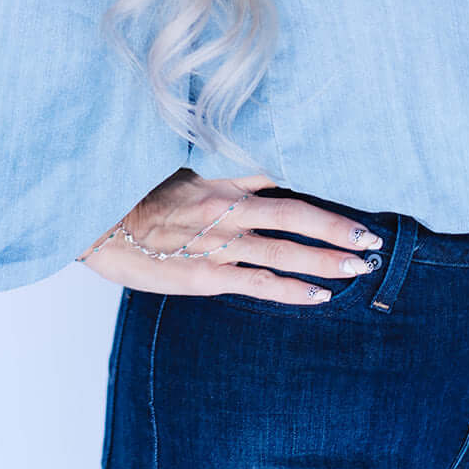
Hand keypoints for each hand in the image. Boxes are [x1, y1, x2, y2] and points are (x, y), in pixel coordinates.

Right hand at [75, 168, 380, 302]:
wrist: (96, 222)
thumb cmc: (131, 198)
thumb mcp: (177, 172)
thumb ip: (217, 173)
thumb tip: (255, 172)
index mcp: (219, 181)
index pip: (280, 179)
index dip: (318, 187)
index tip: (351, 192)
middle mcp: (226, 208)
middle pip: (296, 213)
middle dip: (337, 225)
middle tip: (372, 237)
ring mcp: (219, 242)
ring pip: (286, 249)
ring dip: (326, 257)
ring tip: (361, 265)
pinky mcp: (206, 275)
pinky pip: (259, 282)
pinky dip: (292, 289)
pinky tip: (320, 296)